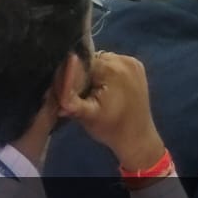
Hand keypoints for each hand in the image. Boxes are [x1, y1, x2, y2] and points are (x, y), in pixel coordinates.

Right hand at [58, 52, 165, 170]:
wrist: (137, 138)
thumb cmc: (110, 128)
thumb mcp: (85, 115)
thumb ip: (69, 96)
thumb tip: (59, 74)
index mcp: (111, 68)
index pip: (81, 62)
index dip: (74, 76)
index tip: (77, 94)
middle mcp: (124, 59)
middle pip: (92, 60)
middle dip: (86, 75)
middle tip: (87, 96)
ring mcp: (133, 62)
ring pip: (103, 60)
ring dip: (97, 74)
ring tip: (99, 94)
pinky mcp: (138, 67)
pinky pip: (115, 64)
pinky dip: (109, 73)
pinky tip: (110, 90)